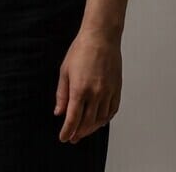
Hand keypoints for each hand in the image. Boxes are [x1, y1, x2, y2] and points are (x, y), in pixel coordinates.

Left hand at [55, 28, 121, 142]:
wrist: (101, 37)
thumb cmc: (81, 50)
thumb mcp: (65, 71)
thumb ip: (62, 94)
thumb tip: (59, 112)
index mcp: (79, 90)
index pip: (73, 119)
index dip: (67, 131)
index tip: (63, 138)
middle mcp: (95, 94)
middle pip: (87, 123)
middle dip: (78, 133)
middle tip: (72, 138)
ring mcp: (108, 92)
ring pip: (101, 119)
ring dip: (92, 129)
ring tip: (84, 131)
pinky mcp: (117, 89)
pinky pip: (112, 110)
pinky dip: (105, 119)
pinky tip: (99, 122)